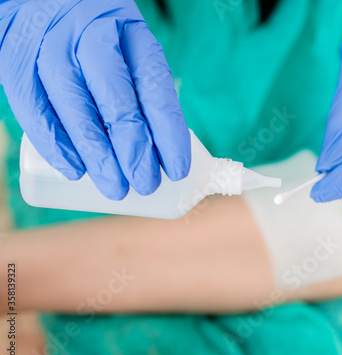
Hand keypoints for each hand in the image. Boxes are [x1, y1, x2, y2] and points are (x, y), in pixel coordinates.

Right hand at [0, 0, 190, 199]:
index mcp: (130, 31)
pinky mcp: (15, 57)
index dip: (168, 132)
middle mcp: (91, 33)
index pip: (155, 86)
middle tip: (145, 184)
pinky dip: (55, 144)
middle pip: (117, 100)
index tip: (178, 168)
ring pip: (76, 108)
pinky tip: (74, 170)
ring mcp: (50, 44)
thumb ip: (139, 89)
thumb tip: (158, 150)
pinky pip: (33, 107)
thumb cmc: (96, 35)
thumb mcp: (126, 47)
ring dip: (97, 156)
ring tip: (116, 188)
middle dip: (135, 151)